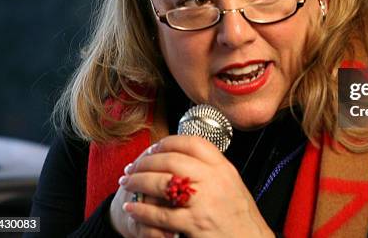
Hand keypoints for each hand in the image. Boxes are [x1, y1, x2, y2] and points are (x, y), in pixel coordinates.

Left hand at [118, 135, 273, 237]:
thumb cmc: (240, 217)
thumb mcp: (231, 184)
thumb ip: (210, 169)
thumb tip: (181, 157)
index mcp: (223, 168)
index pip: (192, 143)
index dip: (168, 142)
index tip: (153, 148)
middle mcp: (214, 181)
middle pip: (172, 160)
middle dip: (146, 162)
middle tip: (133, 167)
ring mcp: (204, 202)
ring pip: (162, 183)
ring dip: (138, 181)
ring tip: (128, 183)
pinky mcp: (194, 224)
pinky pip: (160, 214)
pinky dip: (141, 210)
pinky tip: (131, 208)